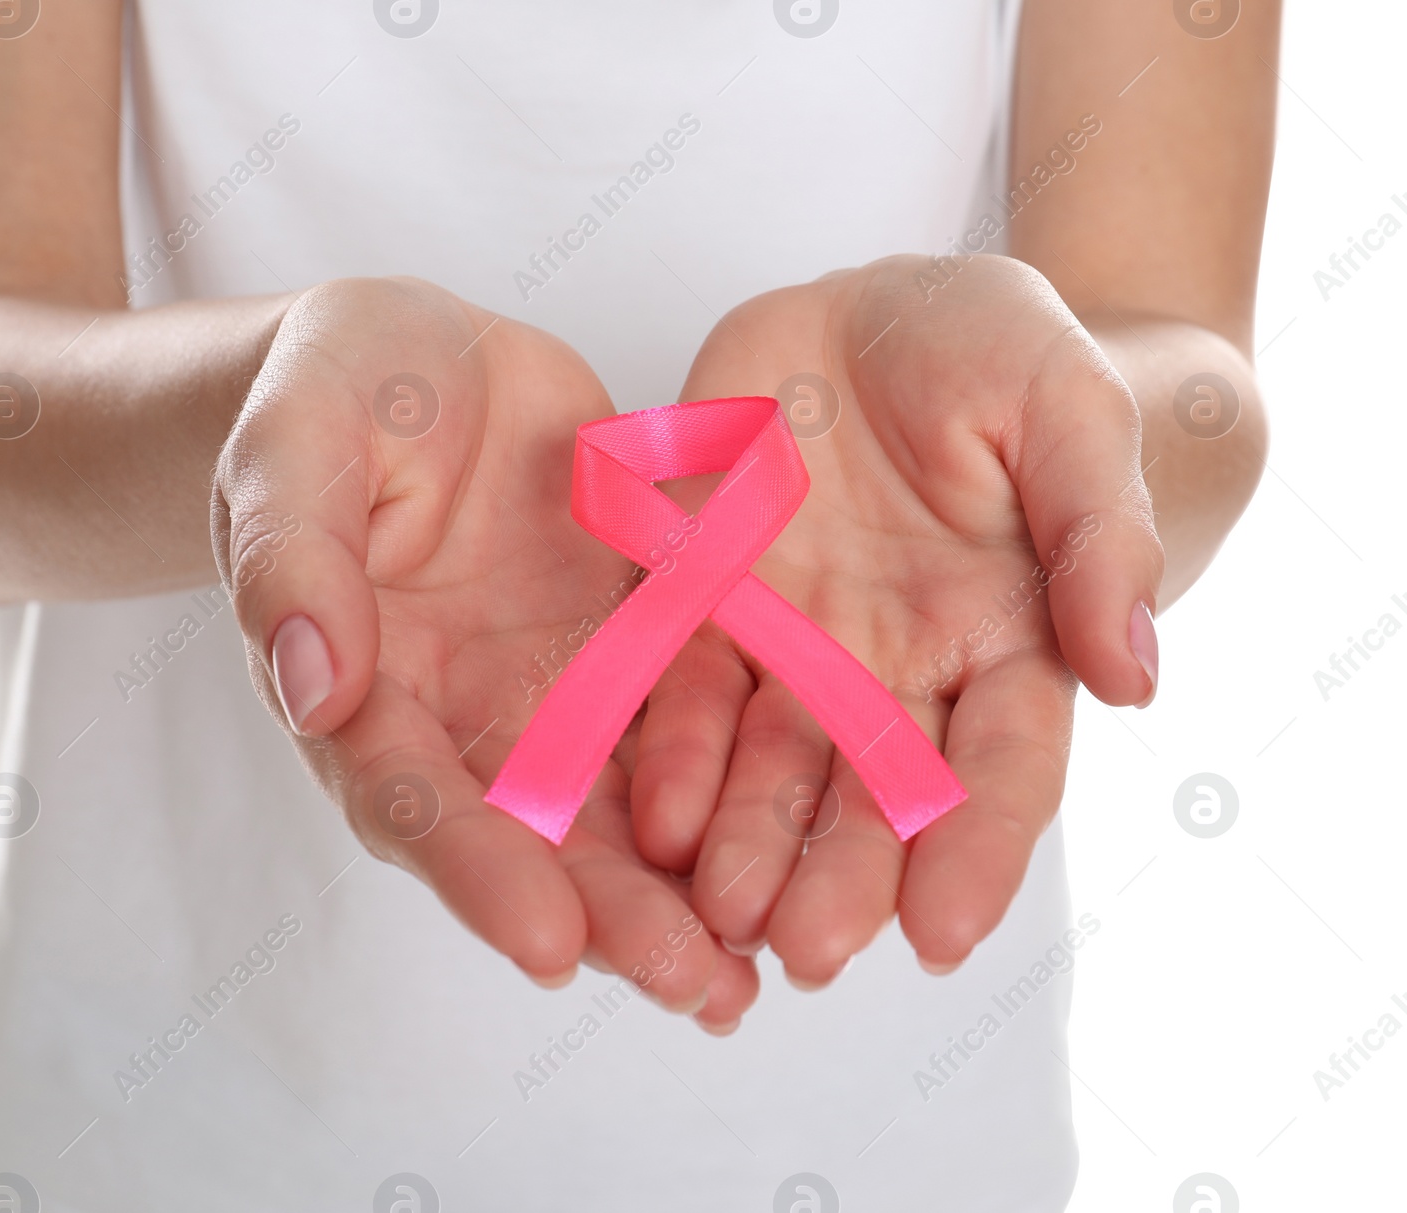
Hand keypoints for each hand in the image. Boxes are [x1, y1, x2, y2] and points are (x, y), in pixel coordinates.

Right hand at [211, 278, 756, 1027]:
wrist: (424, 363)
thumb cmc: (332, 393)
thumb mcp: (295, 444)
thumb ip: (293, 555)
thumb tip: (311, 685)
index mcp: (365, 688)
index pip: (413, 796)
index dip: (477, 871)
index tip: (548, 945)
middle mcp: (465, 718)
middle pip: (534, 837)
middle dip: (610, 917)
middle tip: (696, 987)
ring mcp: (556, 690)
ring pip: (622, 808)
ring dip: (683, 894)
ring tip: (755, 971)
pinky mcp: (635, 647)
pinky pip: (692, 723)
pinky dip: (739, 789)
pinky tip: (804, 848)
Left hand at [629, 255, 1162, 990]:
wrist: (879, 309)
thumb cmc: (996, 353)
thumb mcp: (1072, 413)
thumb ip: (1100, 539)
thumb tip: (1136, 676)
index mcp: (1002, 640)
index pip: (1000, 767)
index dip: (975, 851)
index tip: (945, 935)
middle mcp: (894, 667)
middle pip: (871, 791)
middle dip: (840, 874)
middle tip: (806, 950)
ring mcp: (794, 640)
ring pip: (768, 761)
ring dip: (742, 842)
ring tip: (716, 913)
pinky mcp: (704, 596)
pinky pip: (678, 682)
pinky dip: (666, 749)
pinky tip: (650, 814)